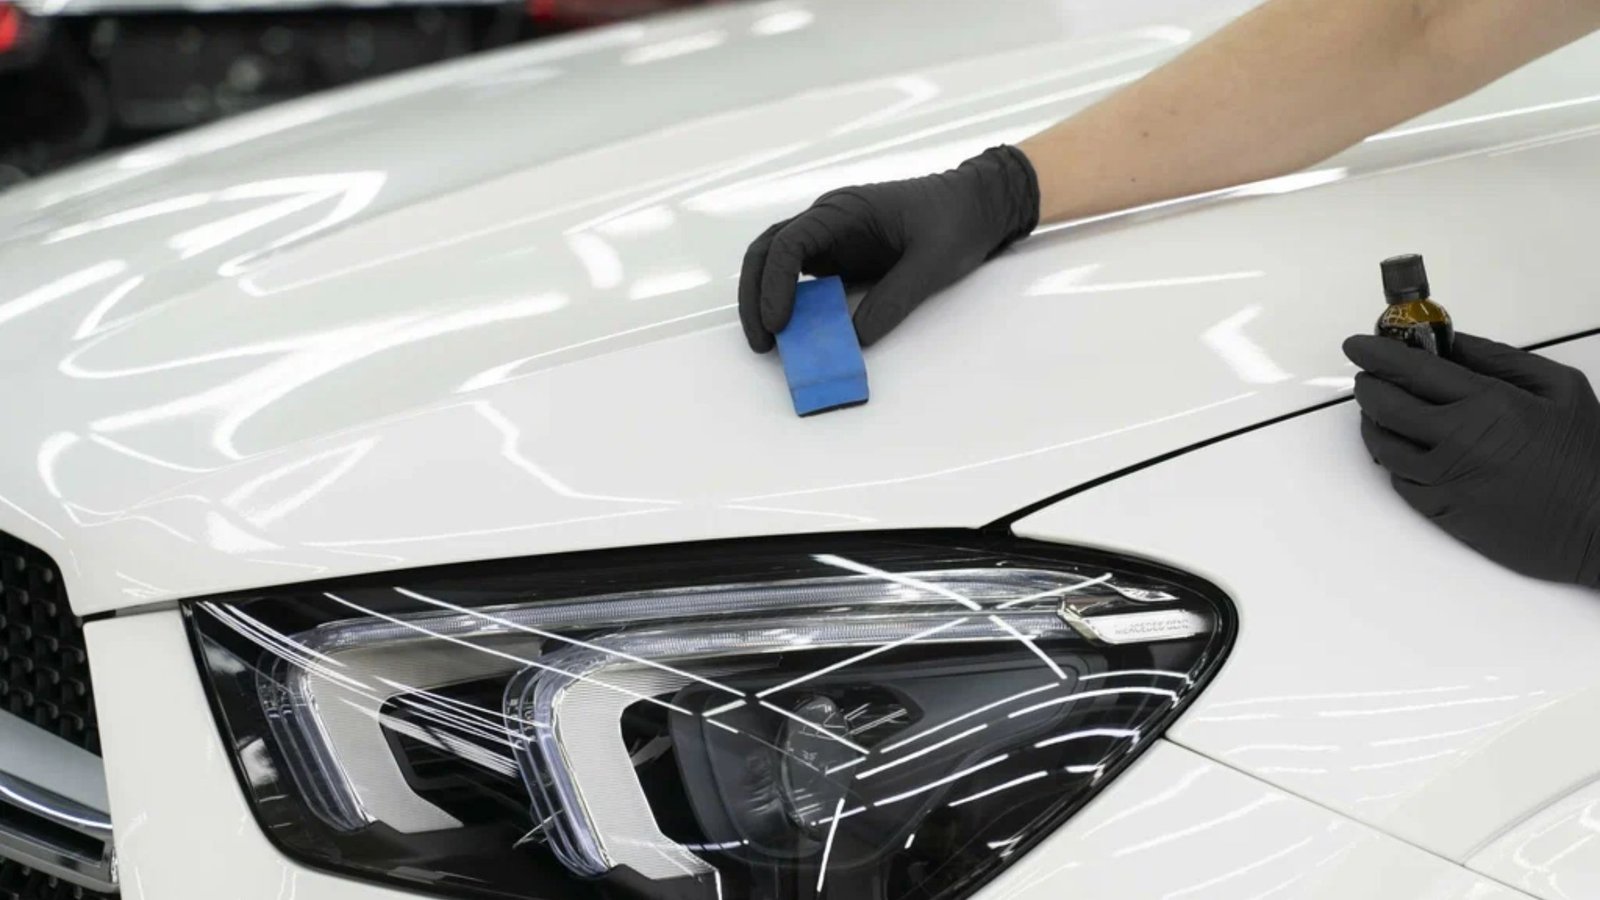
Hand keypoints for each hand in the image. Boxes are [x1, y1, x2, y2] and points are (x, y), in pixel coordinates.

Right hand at [738, 145, 1038, 351]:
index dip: (775, 284)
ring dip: (765, 299)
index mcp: (844, 210)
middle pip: (768, 251)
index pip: (790, 242)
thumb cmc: (955, 222)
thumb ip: (894, 300)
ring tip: (770, 343)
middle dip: (755, 295)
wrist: (975, 206)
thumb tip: (855, 340)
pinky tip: (796, 334)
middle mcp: (828, 220)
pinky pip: (802, 280)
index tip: (779, 323)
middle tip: (763, 342)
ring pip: (777, 263)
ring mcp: (831, 239)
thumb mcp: (932, 263)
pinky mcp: (840, 258)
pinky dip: (791, 305)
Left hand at [1344, 332, 1599, 585]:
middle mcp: (1456, 441)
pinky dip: (1392, 459)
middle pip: (1385, 405)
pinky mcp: (1440, 511)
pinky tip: (1404, 448)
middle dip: (1368, 385)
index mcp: (1487, 404)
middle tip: (1367, 375)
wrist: (1599, 527)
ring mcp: (1444, 479)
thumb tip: (1451, 343)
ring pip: (1383, 445)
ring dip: (1372, 422)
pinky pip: (1398, 480)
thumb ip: (1499, 360)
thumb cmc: (1587, 458)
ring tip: (1380, 410)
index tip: (1359, 344)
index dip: (1376, 353)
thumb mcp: (1559, 388)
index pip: (1411, 369)